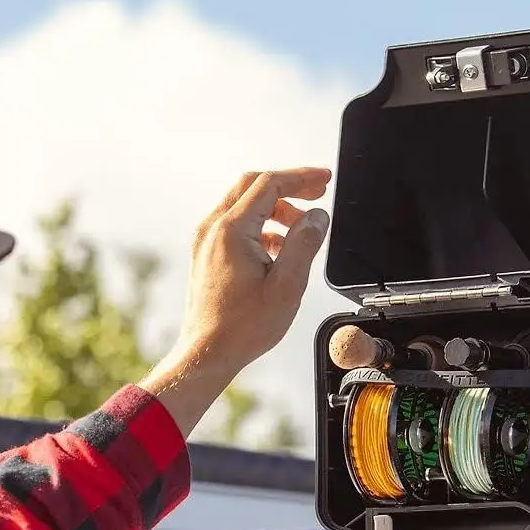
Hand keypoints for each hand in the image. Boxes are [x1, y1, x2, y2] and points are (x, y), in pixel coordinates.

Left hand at [176, 168, 331, 377]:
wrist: (207, 352)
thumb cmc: (243, 327)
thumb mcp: (286, 285)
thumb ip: (304, 244)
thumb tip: (317, 217)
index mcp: (232, 231)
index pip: (270, 184)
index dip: (301, 177)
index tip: (324, 180)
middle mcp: (213, 229)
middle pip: (254, 187)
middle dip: (289, 187)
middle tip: (317, 193)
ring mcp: (206, 241)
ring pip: (244, 205)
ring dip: (276, 209)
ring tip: (302, 228)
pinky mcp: (205, 254)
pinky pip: (235, 225)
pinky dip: (260, 226)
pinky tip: (279, 247)